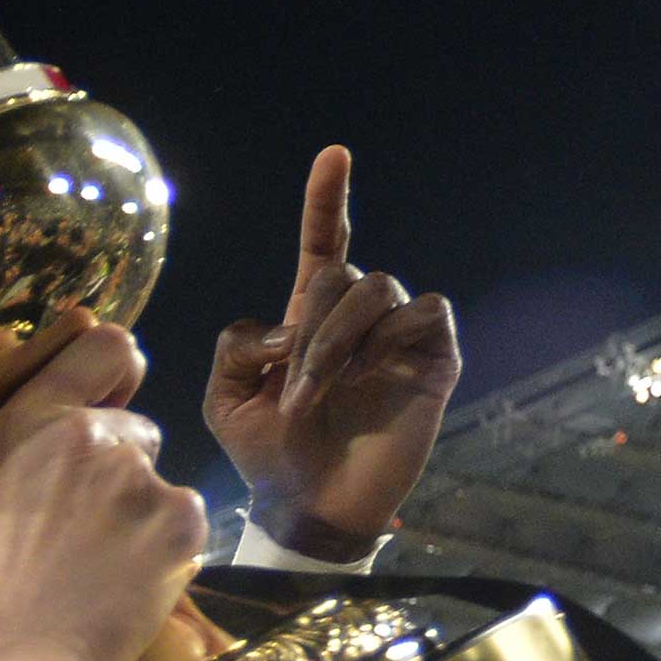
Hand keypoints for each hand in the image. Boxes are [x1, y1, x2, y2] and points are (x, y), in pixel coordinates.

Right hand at [0, 324, 208, 660]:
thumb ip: (11, 487)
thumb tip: (22, 498)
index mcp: (28, 425)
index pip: (103, 347)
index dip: (116, 371)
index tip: (114, 397)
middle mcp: (90, 435)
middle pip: (136, 432)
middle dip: (122, 471)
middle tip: (97, 528)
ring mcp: (141, 478)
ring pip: (161, 485)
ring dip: (145, 518)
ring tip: (111, 571)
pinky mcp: (181, 524)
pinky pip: (184, 527)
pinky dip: (168, 554)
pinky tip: (135, 589)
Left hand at [203, 145, 459, 560]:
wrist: (311, 506)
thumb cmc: (269, 455)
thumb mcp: (224, 399)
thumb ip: (236, 346)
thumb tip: (287, 326)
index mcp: (308, 317)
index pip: (324, 243)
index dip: (328, 200)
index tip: (334, 154)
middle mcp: (357, 318)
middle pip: (338, 271)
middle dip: (307, 325)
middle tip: (292, 389)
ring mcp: (398, 337)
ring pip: (375, 286)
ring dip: (335, 338)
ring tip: (317, 393)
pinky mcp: (435, 359)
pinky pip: (423, 311)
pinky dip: (385, 339)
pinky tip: (367, 378)